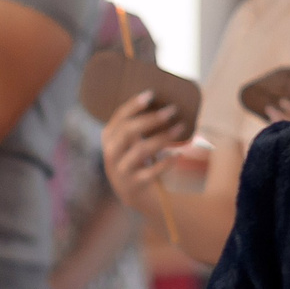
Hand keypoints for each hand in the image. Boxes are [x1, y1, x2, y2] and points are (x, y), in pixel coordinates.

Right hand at [100, 92, 186, 216]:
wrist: (134, 194)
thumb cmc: (136, 159)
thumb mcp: (130, 142)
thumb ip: (137, 126)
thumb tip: (162, 103)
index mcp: (109, 137)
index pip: (119, 117)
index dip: (133, 105)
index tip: (151, 94)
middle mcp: (111, 153)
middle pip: (128, 131)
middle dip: (151, 119)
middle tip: (172, 110)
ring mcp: (121, 170)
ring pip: (141, 150)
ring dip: (162, 137)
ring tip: (180, 127)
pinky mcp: (134, 185)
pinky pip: (151, 172)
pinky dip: (165, 163)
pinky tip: (178, 155)